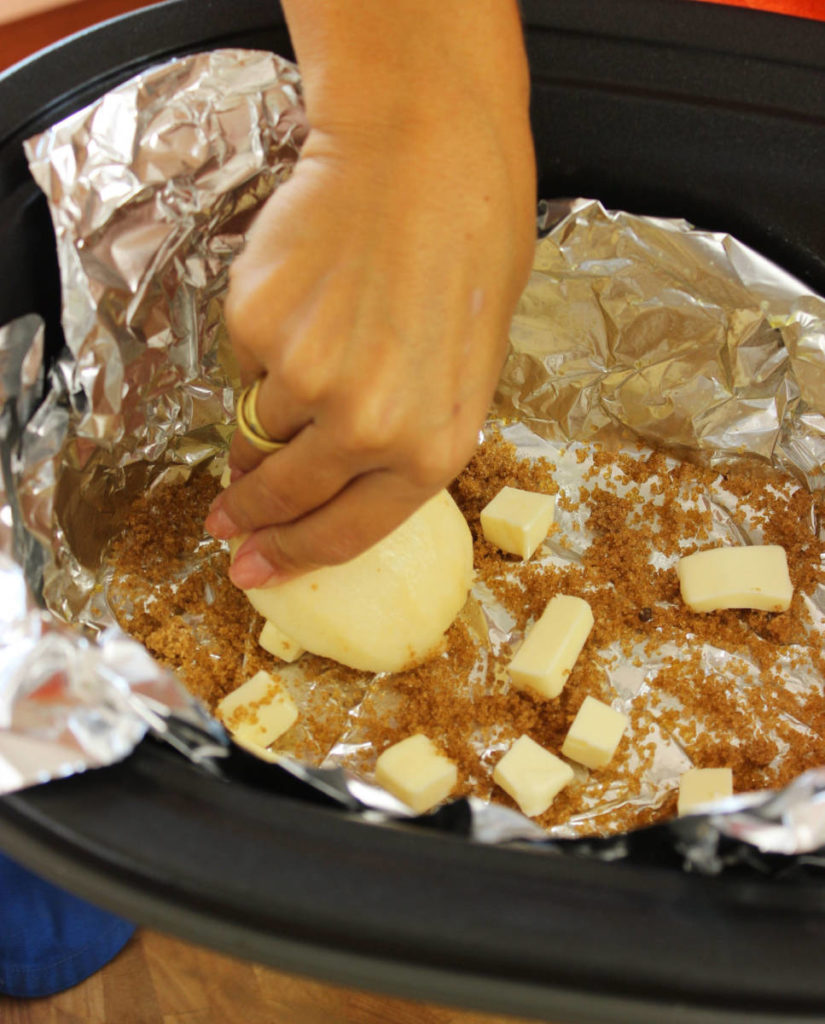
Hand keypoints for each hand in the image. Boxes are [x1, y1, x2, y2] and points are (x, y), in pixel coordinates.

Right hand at [205, 2, 535, 588]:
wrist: (426, 158)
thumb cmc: (465, 259)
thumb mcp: (464, 376)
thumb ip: (401, 442)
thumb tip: (326, 483)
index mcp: (430, 449)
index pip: (343, 532)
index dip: (290, 556)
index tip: (254, 568)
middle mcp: (366, 426)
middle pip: (282, 492)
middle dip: (248, 508)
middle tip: (226, 517)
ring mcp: (306, 375)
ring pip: (258, 425)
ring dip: (268, 412)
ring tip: (312, 350)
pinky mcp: (256, 323)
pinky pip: (245, 361)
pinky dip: (264, 345)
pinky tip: (308, 297)